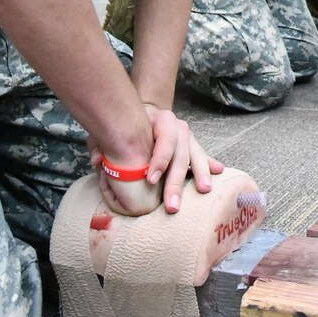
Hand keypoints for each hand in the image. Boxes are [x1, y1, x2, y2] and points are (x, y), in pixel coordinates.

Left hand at [91, 105, 221, 215]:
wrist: (146, 111)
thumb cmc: (127, 123)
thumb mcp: (112, 128)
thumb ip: (101, 142)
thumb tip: (97, 160)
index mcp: (161, 120)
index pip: (164, 140)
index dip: (158, 160)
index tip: (150, 179)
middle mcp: (179, 127)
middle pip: (181, 154)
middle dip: (176, 181)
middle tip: (171, 205)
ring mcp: (188, 137)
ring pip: (196, 156)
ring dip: (200, 175)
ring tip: (203, 191)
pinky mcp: (193, 147)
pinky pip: (203, 157)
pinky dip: (209, 165)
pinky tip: (219, 172)